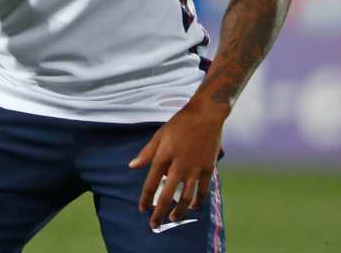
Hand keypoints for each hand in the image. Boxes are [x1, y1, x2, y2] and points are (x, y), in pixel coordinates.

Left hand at [129, 101, 225, 228]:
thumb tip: (131, 166)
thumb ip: (146, 153)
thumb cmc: (179, 124)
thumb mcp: (158, 135)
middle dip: (159, 213)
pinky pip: (203, 190)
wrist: (205, 115)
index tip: (141, 209)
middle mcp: (178, 166)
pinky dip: (198, 201)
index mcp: (162, 157)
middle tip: (154, 225)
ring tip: (173, 219)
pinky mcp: (209, 169)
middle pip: (166, 196)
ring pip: (186, 198)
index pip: (150, 184)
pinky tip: (194, 208)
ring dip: (179, 212)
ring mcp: (195, 169)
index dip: (144, 199)